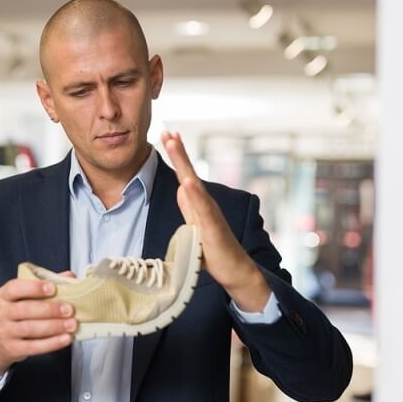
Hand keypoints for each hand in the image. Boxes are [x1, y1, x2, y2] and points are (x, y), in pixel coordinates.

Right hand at [0, 275, 76, 377]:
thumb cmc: (15, 315)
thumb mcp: (22, 297)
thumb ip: (44, 286)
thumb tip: (69, 277)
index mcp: (4, 295)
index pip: (15, 288)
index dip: (34, 287)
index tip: (53, 288)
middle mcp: (1, 313)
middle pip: (25, 309)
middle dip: (50, 309)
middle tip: (69, 309)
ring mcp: (5, 332)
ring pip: (30, 329)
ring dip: (54, 326)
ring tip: (72, 324)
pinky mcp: (13, 349)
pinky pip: (34, 346)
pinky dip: (52, 343)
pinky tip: (66, 338)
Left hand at [161, 130, 270, 311]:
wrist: (235, 270)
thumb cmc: (215, 250)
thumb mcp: (195, 225)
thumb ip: (189, 206)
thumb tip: (181, 188)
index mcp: (199, 204)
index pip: (185, 176)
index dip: (176, 156)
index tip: (167, 135)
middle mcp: (206, 205)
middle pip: (189, 174)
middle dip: (178, 152)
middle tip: (169, 130)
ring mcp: (210, 215)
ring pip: (195, 186)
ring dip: (184, 164)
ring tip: (174, 144)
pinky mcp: (213, 228)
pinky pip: (203, 209)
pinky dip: (195, 195)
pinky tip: (187, 182)